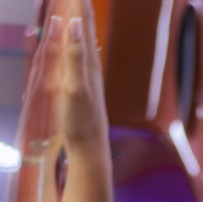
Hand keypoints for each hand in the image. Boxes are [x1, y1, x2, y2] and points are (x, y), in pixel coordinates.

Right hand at [56, 0, 109, 152]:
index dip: (79, 2)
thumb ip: (74, 55)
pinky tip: (76, 41)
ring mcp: (88, 76)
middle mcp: (91, 66)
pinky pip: (79, 54)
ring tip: (76, 5)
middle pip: (85, 28)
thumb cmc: (81, 122)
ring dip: (79, 20)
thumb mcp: (74, 87)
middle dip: (80, 6)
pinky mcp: (83, 86)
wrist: (90, 149)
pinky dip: (75, 40)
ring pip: (83, 40)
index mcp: (88, 63)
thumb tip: (75, 24)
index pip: (84, 23)